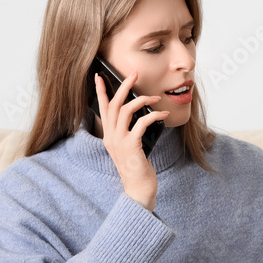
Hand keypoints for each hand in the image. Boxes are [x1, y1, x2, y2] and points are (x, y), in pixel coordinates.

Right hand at [94, 71, 169, 210]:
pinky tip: (163, 115)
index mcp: (109, 135)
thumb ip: (130, 132)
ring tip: (155, 97)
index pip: (102, 108)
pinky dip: (153, 116)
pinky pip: (141, 123)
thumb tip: (141, 115)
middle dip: (123, 86)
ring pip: (125, 110)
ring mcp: (119, 141)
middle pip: (114, 104)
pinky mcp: (131, 146)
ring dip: (142, 99)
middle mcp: (111, 136)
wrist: (138, 188)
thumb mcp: (130, 147)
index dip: (101, 91)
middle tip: (134, 74)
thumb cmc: (137, 168)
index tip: (99, 76)